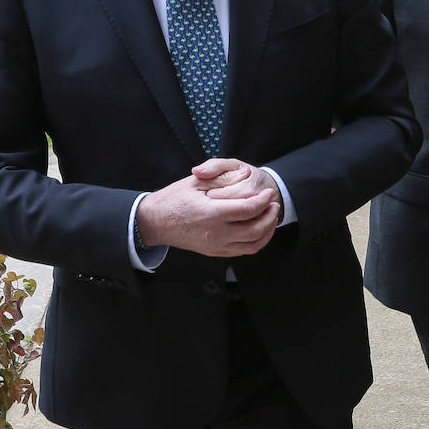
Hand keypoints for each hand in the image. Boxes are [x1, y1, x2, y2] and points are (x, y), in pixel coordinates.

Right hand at [136, 160, 279, 257]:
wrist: (154, 222)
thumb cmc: (174, 199)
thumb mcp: (196, 181)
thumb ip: (221, 178)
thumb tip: (245, 176)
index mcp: (211, 213)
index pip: (247, 209)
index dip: (263, 201)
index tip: (268, 193)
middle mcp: (215, 234)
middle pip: (255, 230)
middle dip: (270, 217)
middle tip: (274, 204)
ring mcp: (215, 246)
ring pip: (252, 245)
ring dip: (267, 231)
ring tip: (271, 217)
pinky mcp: (214, 252)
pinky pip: (242, 251)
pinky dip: (256, 242)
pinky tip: (259, 229)